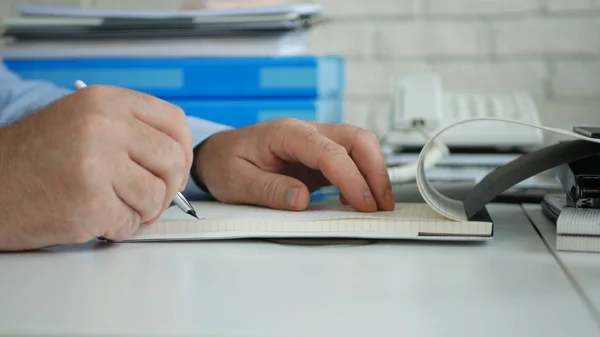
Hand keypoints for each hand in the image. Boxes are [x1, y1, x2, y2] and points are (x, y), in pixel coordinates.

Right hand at [0, 85, 191, 250]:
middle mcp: (104, 126)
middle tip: (148, 196)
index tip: (174, 168)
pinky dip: (117, 228)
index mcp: (105, 101)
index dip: (182, 151)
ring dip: (140, 210)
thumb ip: (130, 129)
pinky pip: (131, 223)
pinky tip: (93, 216)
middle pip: (174, 161)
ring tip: (111, 204)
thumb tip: (177, 154)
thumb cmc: (33, 158)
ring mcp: (97, 164)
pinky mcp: (90, 202)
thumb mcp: (83, 120)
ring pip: (157, 196)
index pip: (175, 122)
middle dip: (168, 187)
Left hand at [194, 118, 393, 211]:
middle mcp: (306, 132)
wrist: (217, 153)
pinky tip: (357, 200)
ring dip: (373, 173)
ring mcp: (314, 141)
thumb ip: (269, 189)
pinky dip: (361, 178)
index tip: (364, 203)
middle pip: (356, 139)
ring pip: (358, 146)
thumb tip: (301, 199)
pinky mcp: (317, 156)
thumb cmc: (225, 163)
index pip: (329, 151)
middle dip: (375, 170)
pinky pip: (348, 160)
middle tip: (382, 205)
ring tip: (377, 205)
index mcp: (286, 133)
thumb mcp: (237, 181)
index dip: (351, 177)